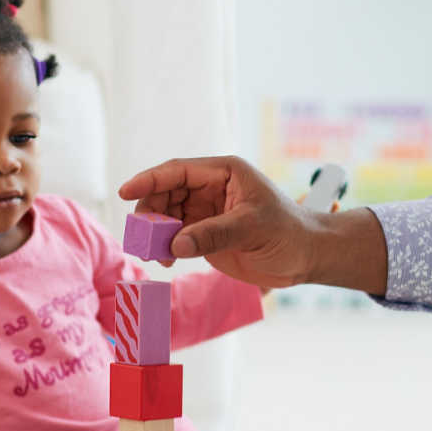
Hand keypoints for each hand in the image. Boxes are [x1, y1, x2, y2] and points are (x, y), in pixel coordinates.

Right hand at [119, 156, 317, 288]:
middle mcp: (211, 187)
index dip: (150, 180)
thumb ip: (213, 234)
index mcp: (224, 172)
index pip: (179, 171)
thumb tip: (175, 243)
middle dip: (150, 211)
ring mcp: (206, 211)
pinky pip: (174, 236)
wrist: (305, 257)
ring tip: (155, 252)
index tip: (126, 191)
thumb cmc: (288, 232)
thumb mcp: (252, 228)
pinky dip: (164, 246)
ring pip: (166, 215)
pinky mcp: (204, 234)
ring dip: (155, 232)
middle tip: (143, 235)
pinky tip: (166, 259)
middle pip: (166, 192)